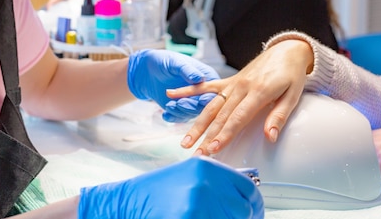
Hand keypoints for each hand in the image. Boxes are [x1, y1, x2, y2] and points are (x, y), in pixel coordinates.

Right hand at [78, 156, 262, 218]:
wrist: (126, 202)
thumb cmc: (156, 192)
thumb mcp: (189, 177)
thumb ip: (216, 183)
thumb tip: (245, 200)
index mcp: (207, 166)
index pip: (248, 188)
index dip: (255, 205)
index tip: (253, 212)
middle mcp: (205, 181)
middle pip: (242, 210)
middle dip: (238, 218)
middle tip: (228, 218)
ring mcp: (197, 202)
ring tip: (203, 214)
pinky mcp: (188, 217)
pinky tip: (195, 218)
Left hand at [127, 49, 218, 121]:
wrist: (149, 71)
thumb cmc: (165, 62)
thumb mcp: (176, 63)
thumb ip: (188, 71)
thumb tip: (200, 78)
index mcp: (208, 78)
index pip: (212, 91)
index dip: (208, 96)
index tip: (201, 100)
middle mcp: (203, 93)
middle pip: (203, 105)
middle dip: (192, 106)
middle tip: (180, 103)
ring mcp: (192, 102)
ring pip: (192, 113)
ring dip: (180, 111)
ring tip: (169, 105)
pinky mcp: (182, 110)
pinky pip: (180, 117)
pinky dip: (172, 117)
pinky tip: (165, 114)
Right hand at [166, 39, 312, 154]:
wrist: (286, 50)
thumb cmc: (291, 74)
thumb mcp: (293, 95)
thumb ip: (279, 116)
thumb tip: (270, 137)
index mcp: (258, 92)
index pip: (238, 118)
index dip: (224, 134)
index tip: (213, 148)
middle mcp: (241, 87)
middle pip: (220, 116)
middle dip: (207, 137)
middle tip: (197, 154)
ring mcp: (233, 83)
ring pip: (210, 106)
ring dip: (196, 124)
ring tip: (185, 140)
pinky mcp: (229, 80)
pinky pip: (206, 86)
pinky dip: (188, 90)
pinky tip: (172, 94)